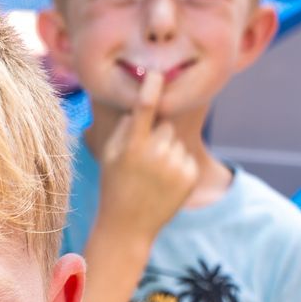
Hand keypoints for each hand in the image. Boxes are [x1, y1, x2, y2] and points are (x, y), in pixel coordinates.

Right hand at [94, 70, 197, 246]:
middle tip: (143, 159)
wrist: (128, 227)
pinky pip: (186, 157)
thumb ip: (125, 129)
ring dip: (168, 151)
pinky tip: (164, 183)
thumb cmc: (114, 187)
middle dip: (157, 135)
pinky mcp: (190, 176)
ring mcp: (175, 166)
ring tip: (153, 175)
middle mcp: (156, 154)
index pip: (145, 108)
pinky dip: (178, 166)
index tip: (157, 73)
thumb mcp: (110, 156)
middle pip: (165, 126)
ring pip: (177, 142)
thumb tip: (142, 106)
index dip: (152, 88)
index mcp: (133, 147)